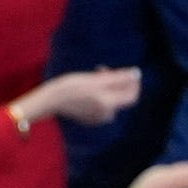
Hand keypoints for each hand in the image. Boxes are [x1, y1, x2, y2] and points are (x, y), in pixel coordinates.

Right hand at [18, 67, 142, 126]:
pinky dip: (99, 95)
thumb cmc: (71, 87)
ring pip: (110, 99)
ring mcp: (98, 118)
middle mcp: (107, 114)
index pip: (132, 96)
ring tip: (93, 76)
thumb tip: (137, 73)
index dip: (133, 83)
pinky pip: (101, 105)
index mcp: (110, 105)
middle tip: (103, 69)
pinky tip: (87, 87)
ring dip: (106, 86)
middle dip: (116, 82)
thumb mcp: (96, 79)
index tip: (126, 71)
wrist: (50, 100)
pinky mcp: (89, 118)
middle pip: (120, 97)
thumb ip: (119, 77)